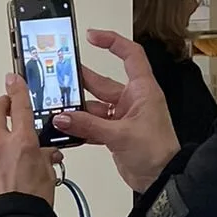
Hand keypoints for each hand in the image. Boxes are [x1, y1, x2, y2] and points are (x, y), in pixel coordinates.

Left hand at [0, 76, 56, 204]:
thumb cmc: (29, 204)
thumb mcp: (47, 176)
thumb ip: (44, 158)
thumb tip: (46, 154)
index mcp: (22, 141)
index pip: (19, 105)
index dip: (17, 88)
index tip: (14, 78)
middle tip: (6, 106)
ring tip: (12, 162)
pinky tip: (3, 176)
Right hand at [52, 31, 180, 193]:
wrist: (161, 179)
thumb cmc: (157, 152)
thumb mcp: (120, 135)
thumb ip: (88, 125)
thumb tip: (62, 117)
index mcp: (142, 90)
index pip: (130, 55)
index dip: (112, 42)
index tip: (91, 36)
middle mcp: (131, 100)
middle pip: (102, 81)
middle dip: (80, 79)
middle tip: (58, 74)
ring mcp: (122, 117)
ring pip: (93, 105)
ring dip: (76, 108)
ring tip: (56, 105)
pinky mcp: (114, 133)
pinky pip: (91, 123)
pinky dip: (79, 126)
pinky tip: (65, 127)